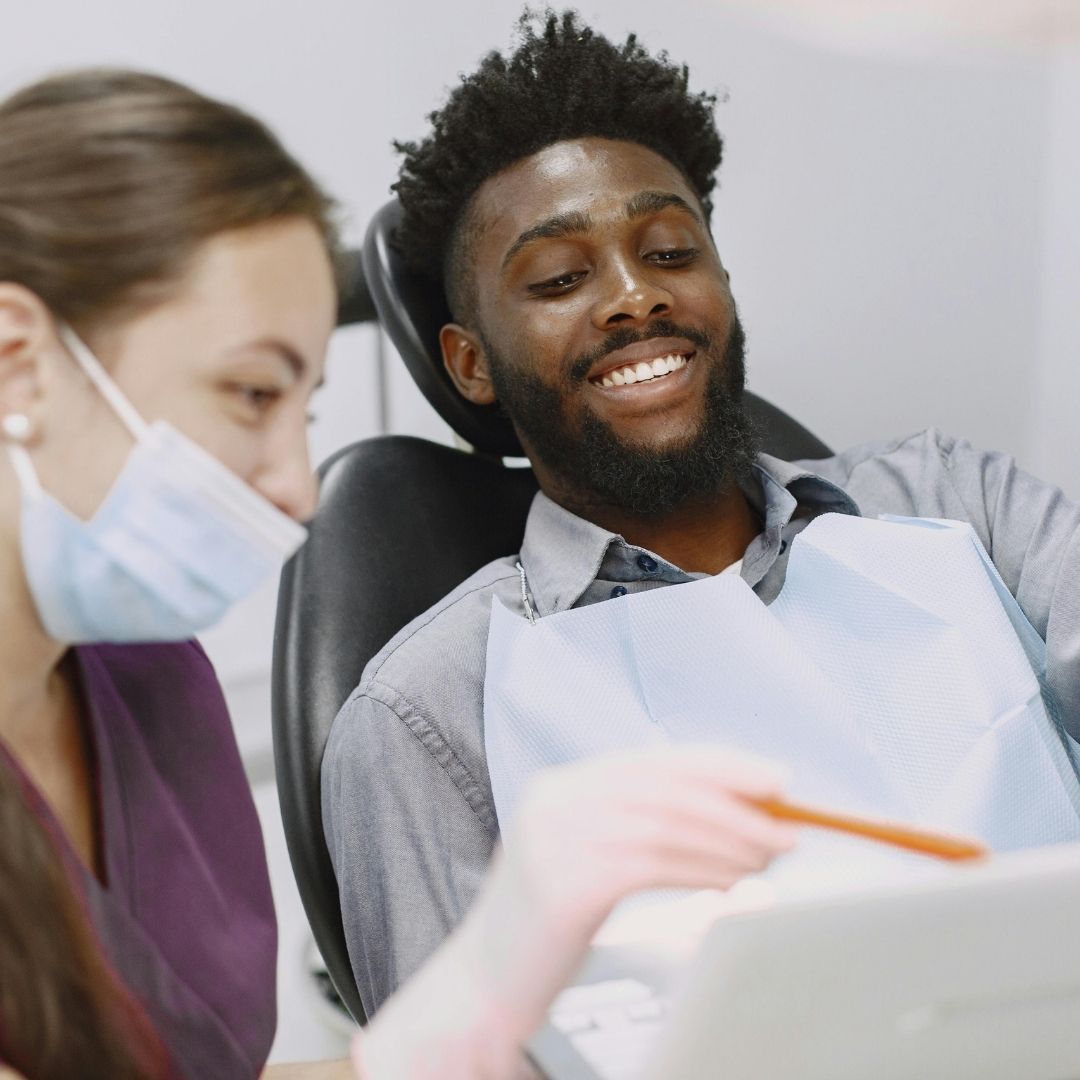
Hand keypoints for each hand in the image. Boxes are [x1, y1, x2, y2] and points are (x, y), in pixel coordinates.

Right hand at [354, 745, 794, 1078]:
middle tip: (788, 823)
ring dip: (731, 839)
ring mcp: (555, 837)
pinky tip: (734, 883)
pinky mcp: (565, 880)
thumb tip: (731, 815)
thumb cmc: (544, 933)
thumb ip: (641, 830)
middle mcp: (555, 800)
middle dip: (737, 801)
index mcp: (561, 788)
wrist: (481, 990)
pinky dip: (705, 869)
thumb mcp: (587, 862)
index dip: (719, 765)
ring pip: (667, 822)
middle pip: (665, 784)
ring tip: (771, 857)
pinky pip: (655, 863)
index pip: (653, 762)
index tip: (771, 779)